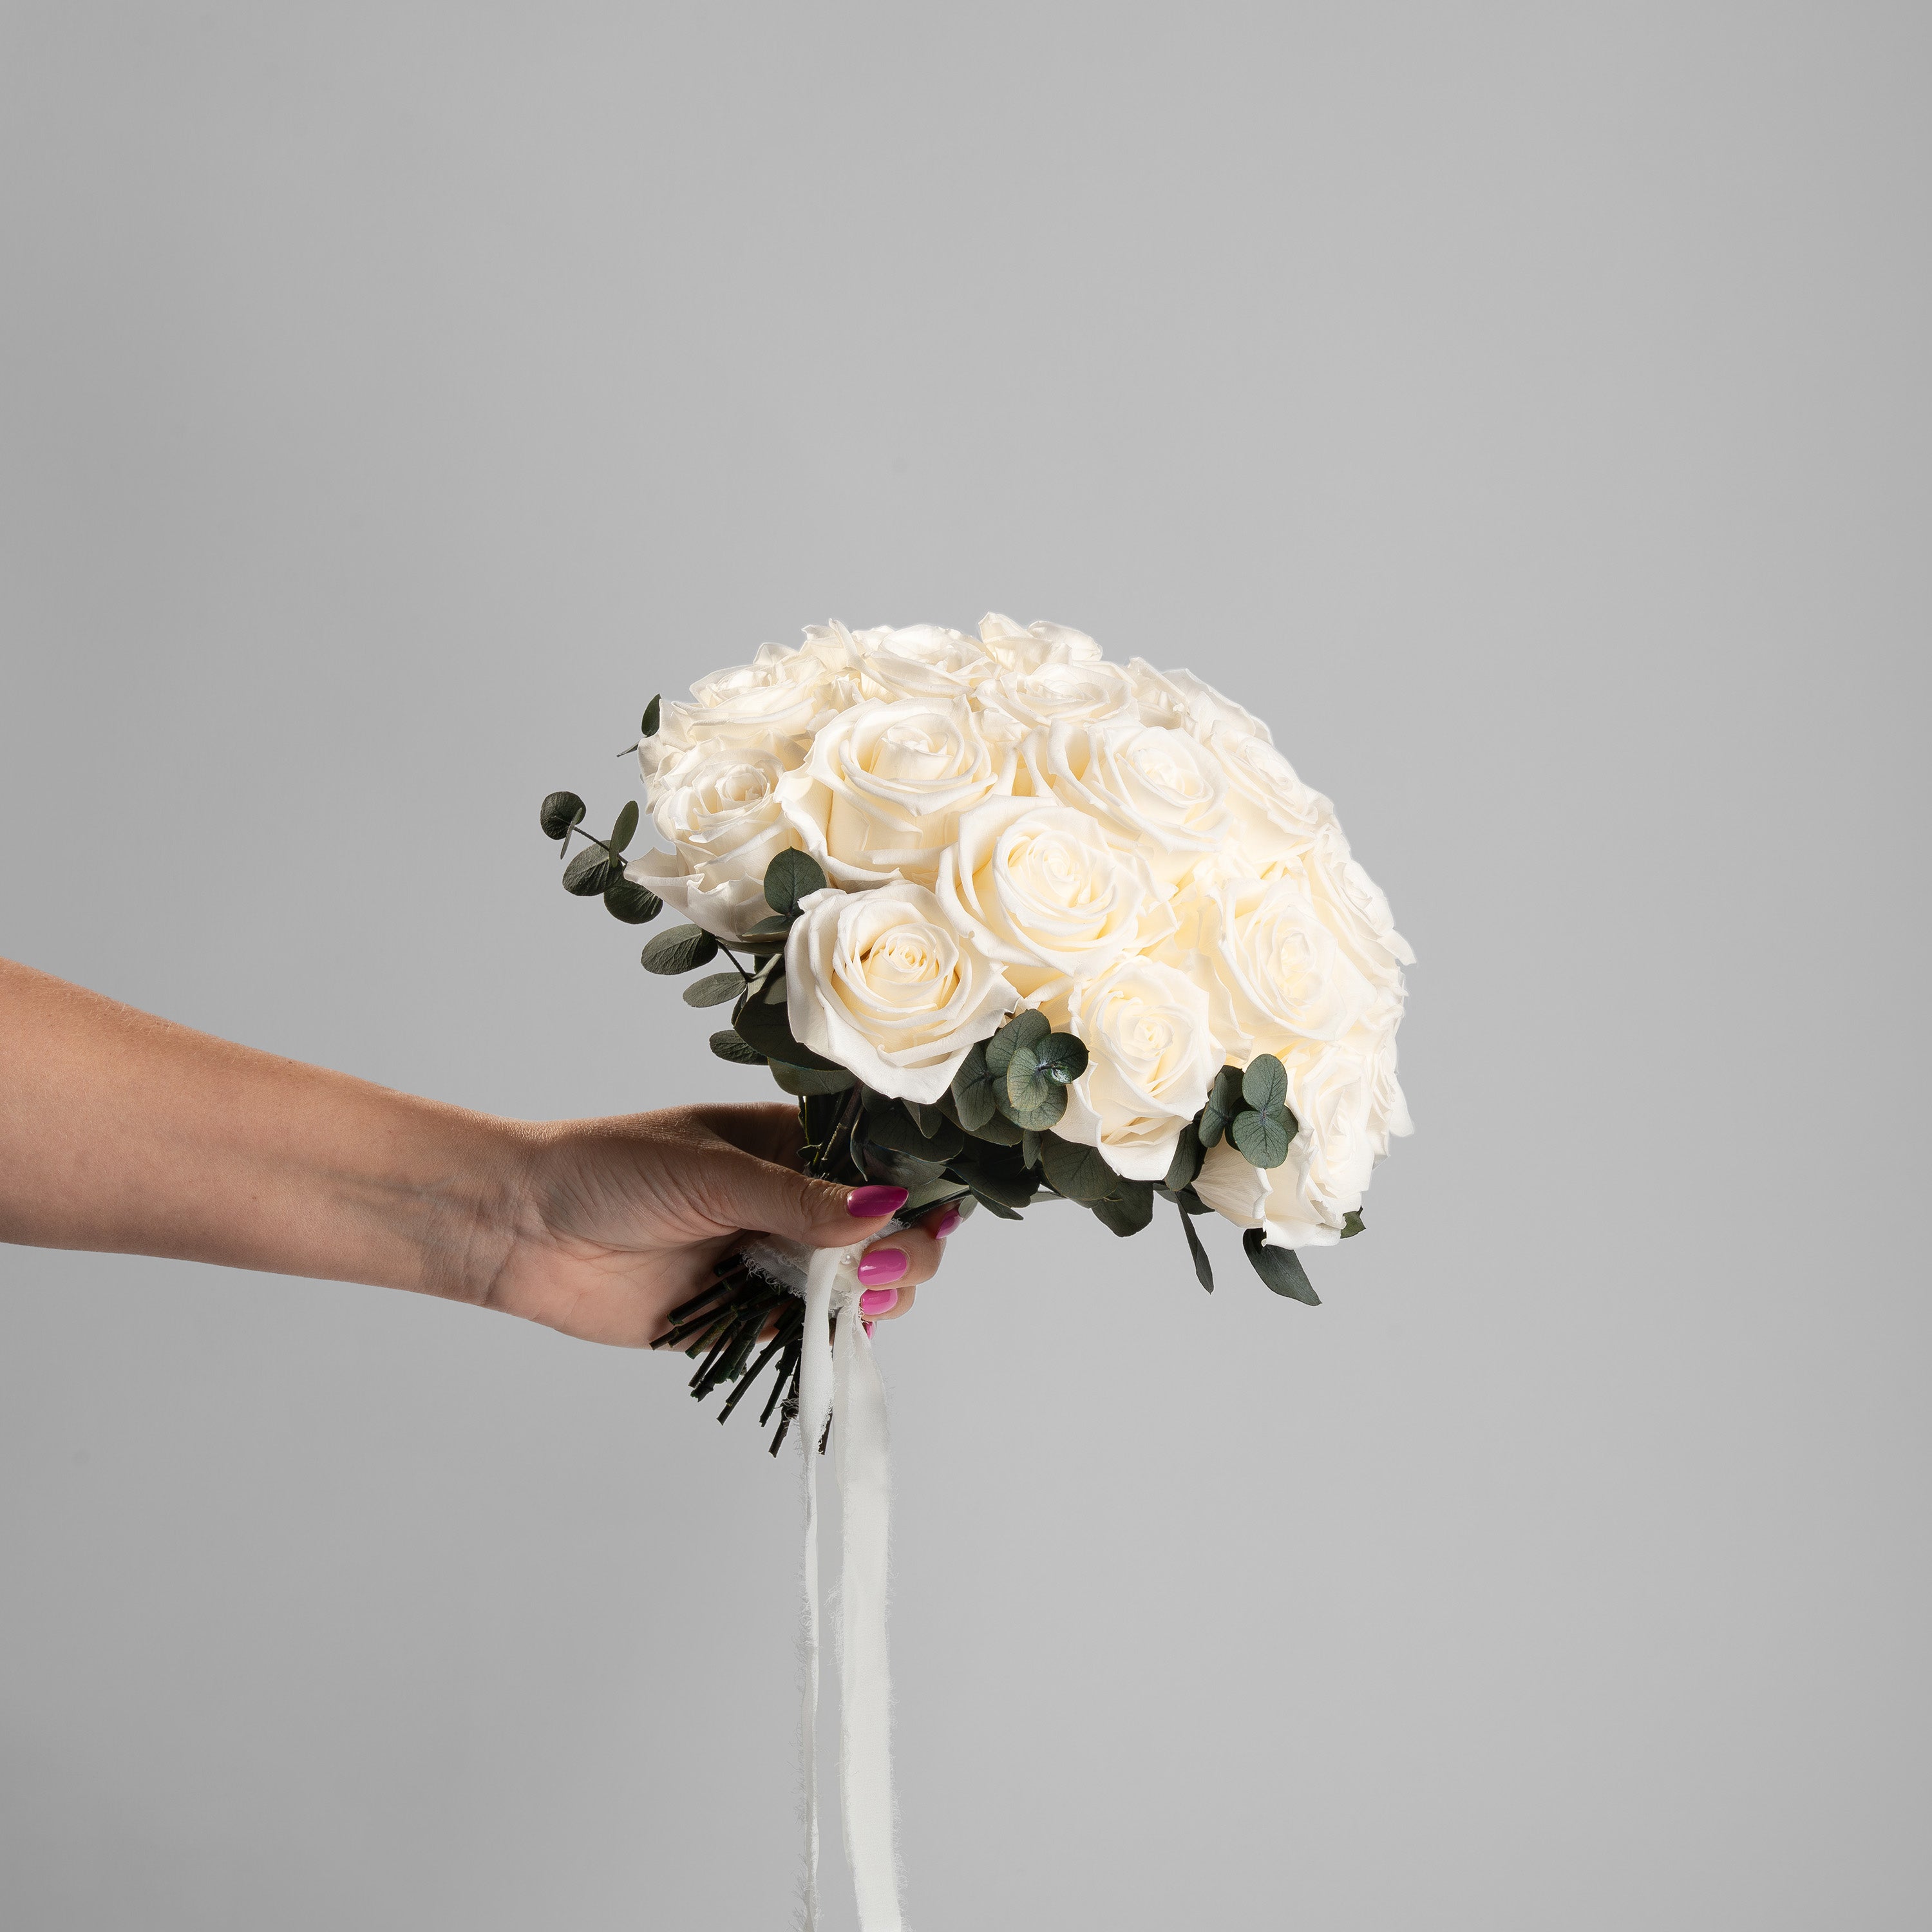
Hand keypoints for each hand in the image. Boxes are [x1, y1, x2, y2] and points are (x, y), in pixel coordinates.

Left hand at [486, 1102, 959, 1347]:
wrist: (520, 1229)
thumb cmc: (608, 1170)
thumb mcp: (713, 1172)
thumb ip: (799, 1200)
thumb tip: (885, 1209)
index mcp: (793, 1146)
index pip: (883, 1165)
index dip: (918, 1191)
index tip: (932, 1217)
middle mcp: (794, 1204)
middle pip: (888, 1234)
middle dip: (904, 1254)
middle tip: (878, 1270)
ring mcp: (772, 1263)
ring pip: (859, 1290)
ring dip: (874, 1301)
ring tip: (856, 1303)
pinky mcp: (742, 1319)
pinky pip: (806, 1337)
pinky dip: (829, 1342)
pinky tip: (834, 1338)